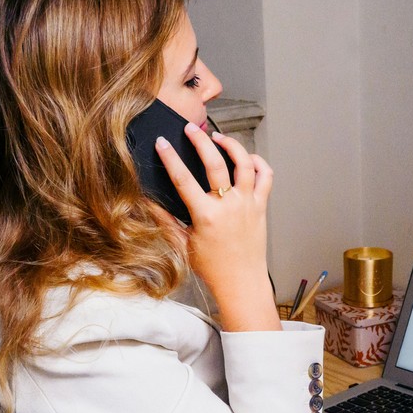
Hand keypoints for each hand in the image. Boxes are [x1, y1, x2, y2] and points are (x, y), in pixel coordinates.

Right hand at [155, 123, 280, 330]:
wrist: (242, 283)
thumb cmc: (212, 268)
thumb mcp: (183, 245)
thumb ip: (165, 221)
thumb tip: (147, 202)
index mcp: (206, 216)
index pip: (184, 179)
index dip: (170, 158)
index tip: (162, 143)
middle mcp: (229, 206)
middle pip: (215, 163)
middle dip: (201, 141)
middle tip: (191, 129)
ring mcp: (248, 204)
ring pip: (244, 164)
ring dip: (231, 145)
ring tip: (218, 138)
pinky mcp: (261, 207)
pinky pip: (265, 176)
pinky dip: (257, 162)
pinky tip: (246, 158)